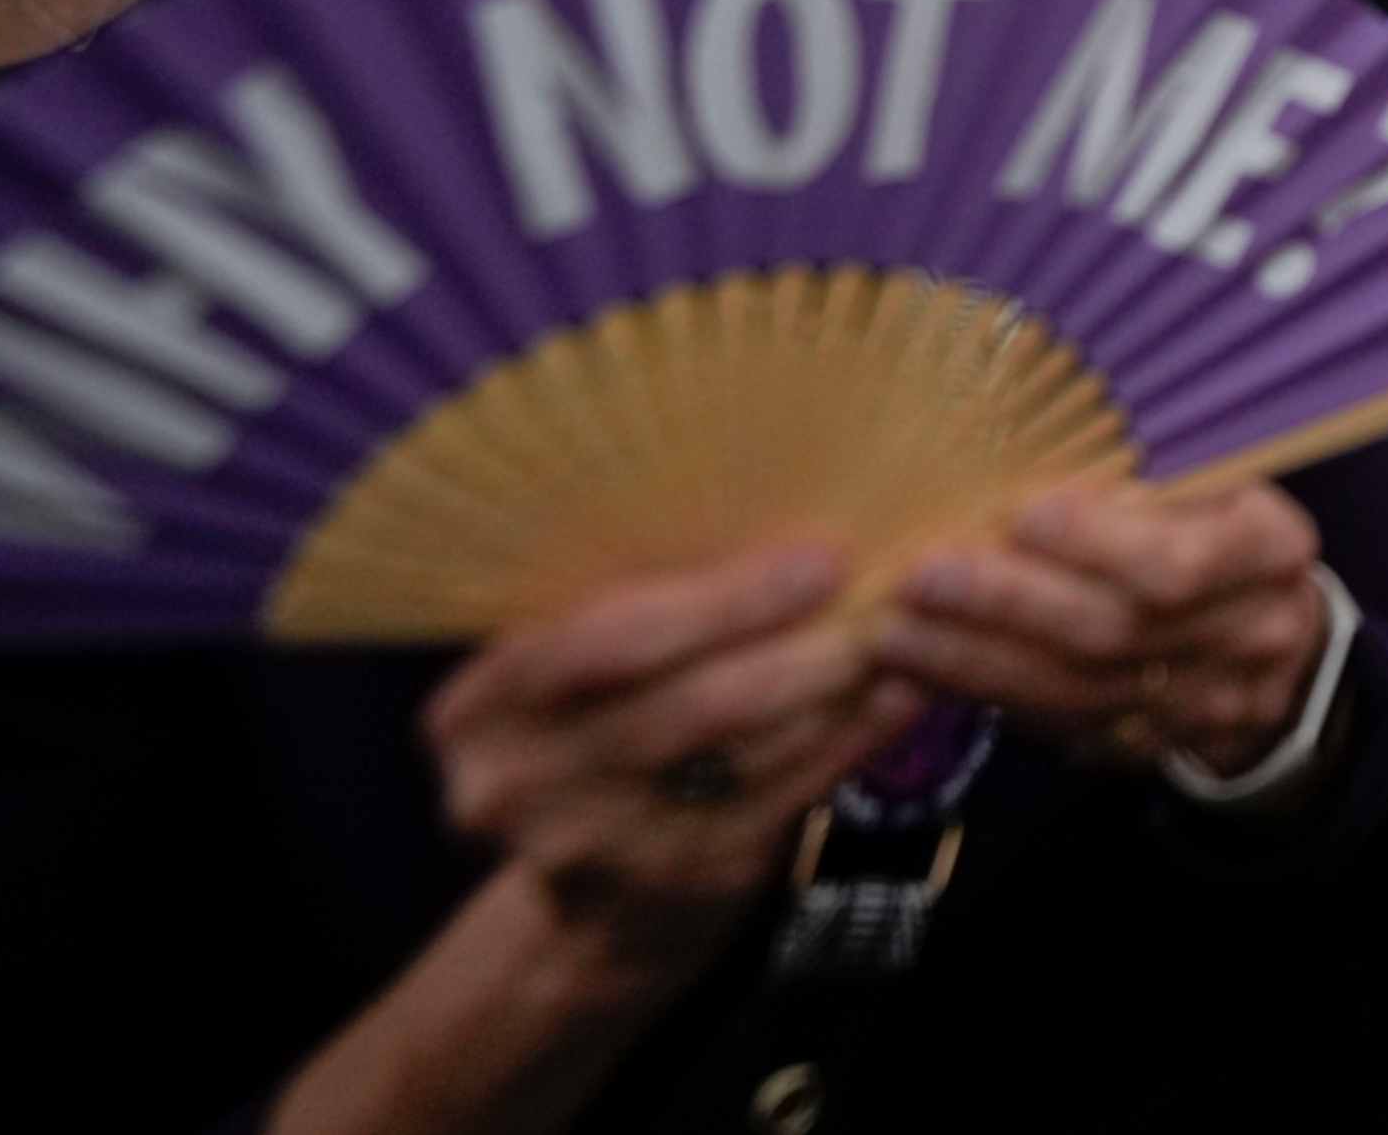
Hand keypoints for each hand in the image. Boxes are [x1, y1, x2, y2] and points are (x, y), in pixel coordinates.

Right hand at [422, 545, 922, 981]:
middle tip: (882, 595)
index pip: (600, 644)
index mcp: (480, 707)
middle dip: (792, 645)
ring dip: (837, 691)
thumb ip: (643, 595)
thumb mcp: (584, 656)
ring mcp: (593, 849)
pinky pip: (780, 803)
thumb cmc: (606, 716)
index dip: (717, 603)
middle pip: (680, 707)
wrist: (600, 887)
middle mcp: (513, 787)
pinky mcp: (674, 885)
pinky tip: (899, 698)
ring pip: (743, 756)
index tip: (820, 558)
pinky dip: (847, 744)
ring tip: (908, 635)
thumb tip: (787, 500)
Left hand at [878, 481, 1333, 780]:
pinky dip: (983, 693)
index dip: (1098, 544)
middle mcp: (1248, 636)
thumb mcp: (1213, 482)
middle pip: (1116, 632)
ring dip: (975, 658)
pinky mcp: (1147, 747)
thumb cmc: (1219, 526)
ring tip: (896, 626)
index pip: (1181, 563)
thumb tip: (1013, 449)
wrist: (1271, 636)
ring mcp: (1202, 704)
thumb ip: (1141, 477)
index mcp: (1270, 550)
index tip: (1022, 513)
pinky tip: (922, 667)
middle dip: (1010, 604)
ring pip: (1076, 690)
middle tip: (923, 575)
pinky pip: (1055, 727)